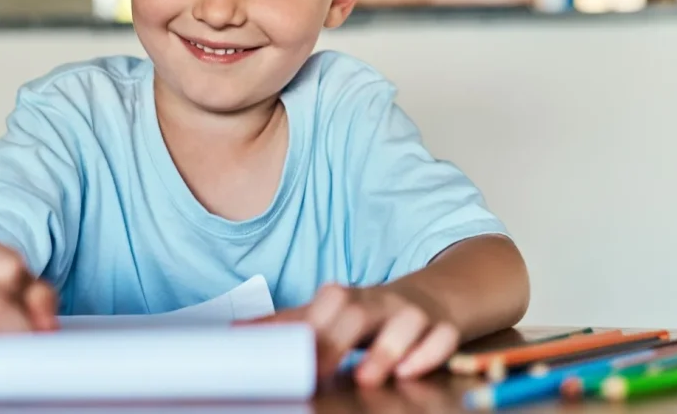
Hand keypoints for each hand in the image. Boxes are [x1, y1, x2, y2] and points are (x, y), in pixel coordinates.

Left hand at [250, 283, 459, 386]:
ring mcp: (413, 314)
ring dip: (387, 349)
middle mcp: (379, 302)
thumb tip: (234, 333)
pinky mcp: (442, 328)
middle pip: (358, 311)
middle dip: (338, 341)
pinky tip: (410, 372)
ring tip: (367, 378)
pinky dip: (430, 352)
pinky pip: (442, 336)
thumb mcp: (328, 315)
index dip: (309, 329)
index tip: (291, 358)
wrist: (428, 299)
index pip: (326, 305)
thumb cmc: (368, 315)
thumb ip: (288, 325)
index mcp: (348, 299)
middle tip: (319, 372)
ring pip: (405, 321)